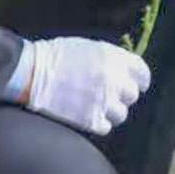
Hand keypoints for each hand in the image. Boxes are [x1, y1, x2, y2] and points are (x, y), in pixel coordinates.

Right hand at [24, 37, 150, 135]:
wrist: (32, 72)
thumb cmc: (56, 55)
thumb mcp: (89, 47)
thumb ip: (111, 59)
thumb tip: (124, 70)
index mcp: (114, 58)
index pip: (142, 72)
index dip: (139, 79)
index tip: (135, 83)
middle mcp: (114, 80)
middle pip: (132, 94)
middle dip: (121, 94)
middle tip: (107, 93)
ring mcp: (104, 102)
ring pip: (121, 113)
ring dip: (110, 110)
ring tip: (94, 105)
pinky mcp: (91, 120)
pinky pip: (106, 126)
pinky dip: (98, 122)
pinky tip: (86, 114)